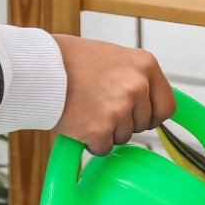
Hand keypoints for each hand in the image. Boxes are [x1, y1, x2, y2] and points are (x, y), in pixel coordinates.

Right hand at [51, 35, 174, 155]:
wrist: (37, 67)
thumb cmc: (70, 59)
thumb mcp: (113, 56)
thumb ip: (135, 77)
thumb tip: (149, 101)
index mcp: (146, 65)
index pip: (167, 106)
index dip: (153, 116)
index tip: (141, 118)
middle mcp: (138, 86)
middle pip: (143, 125)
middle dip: (124, 122)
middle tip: (99, 107)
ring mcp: (120, 108)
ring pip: (123, 137)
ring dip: (106, 131)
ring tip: (85, 110)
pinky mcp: (100, 129)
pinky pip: (103, 148)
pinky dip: (90, 142)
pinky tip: (77, 123)